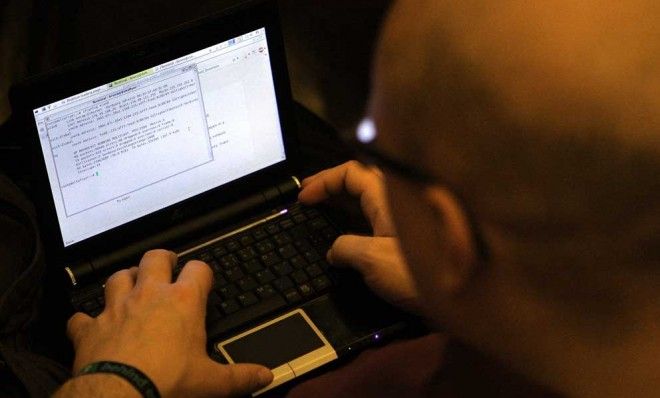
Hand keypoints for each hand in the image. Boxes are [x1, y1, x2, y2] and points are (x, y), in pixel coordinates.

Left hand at [65, 250, 272, 397]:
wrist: (120, 395)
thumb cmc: (167, 382)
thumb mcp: (211, 382)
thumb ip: (240, 376)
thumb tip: (264, 376)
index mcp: (183, 302)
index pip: (198, 269)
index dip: (203, 272)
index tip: (204, 279)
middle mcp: (149, 296)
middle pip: (155, 258)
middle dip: (162, 258)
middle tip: (167, 264)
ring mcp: (117, 308)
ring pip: (118, 277)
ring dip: (124, 279)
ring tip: (130, 284)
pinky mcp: (90, 328)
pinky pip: (81, 316)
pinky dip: (85, 319)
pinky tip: (89, 324)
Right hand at [298, 161, 420, 312]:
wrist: (458, 297)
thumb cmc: (417, 273)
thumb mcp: (370, 258)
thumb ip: (345, 248)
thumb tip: (335, 252)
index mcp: (388, 196)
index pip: (350, 172)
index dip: (323, 180)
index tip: (304, 197)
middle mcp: (397, 201)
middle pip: (360, 181)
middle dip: (331, 187)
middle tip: (309, 197)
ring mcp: (404, 218)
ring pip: (368, 200)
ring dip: (344, 202)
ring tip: (322, 211)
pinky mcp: (407, 237)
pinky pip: (376, 217)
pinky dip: (356, 219)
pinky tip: (347, 235)